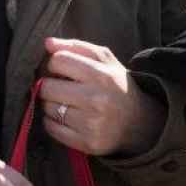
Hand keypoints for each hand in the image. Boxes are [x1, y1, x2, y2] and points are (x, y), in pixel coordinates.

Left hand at [39, 38, 164, 156]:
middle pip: (48, 87)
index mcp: (101, 75)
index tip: (61, 69)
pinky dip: (52, 122)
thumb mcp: (104, 60)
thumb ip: (76, 46)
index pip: (58, 61)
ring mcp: (91, 124)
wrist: (138, 122)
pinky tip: (65, 118)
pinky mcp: (86, 143)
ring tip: (65, 102)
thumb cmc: (115, 85)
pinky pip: (51, 128)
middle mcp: (96, 100)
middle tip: (60, 86)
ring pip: (47, 108)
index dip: (55, 63)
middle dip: (49, 84)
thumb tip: (48, 43)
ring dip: (51, 103)